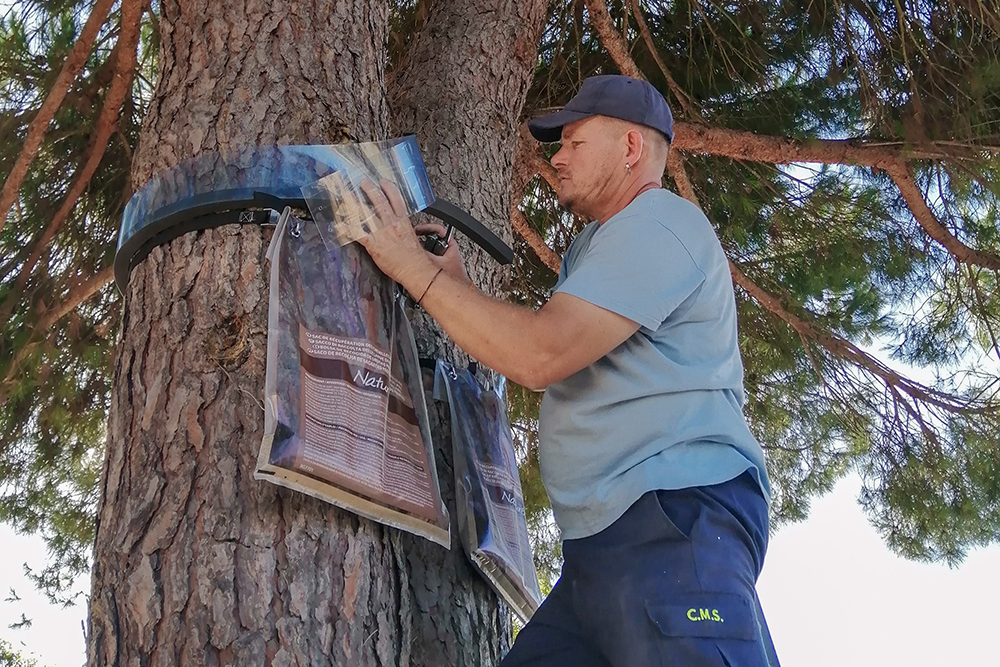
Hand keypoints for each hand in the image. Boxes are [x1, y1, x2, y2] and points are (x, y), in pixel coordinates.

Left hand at [355, 179, 468, 293]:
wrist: (415, 268)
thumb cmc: (415, 257)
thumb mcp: (413, 237)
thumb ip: (404, 228)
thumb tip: (400, 226)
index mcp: (403, 221)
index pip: (396, 199)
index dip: (388, 188)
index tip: (382, 182)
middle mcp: (391, 224)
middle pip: (379, 201)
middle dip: (369, 189)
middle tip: (362, 182)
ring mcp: (381, 233)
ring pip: (366, 213)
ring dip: (354, 203)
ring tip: (347, 195)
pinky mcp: (373, 244)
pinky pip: (357, 233)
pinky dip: (346, 229)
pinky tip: (339, 225)